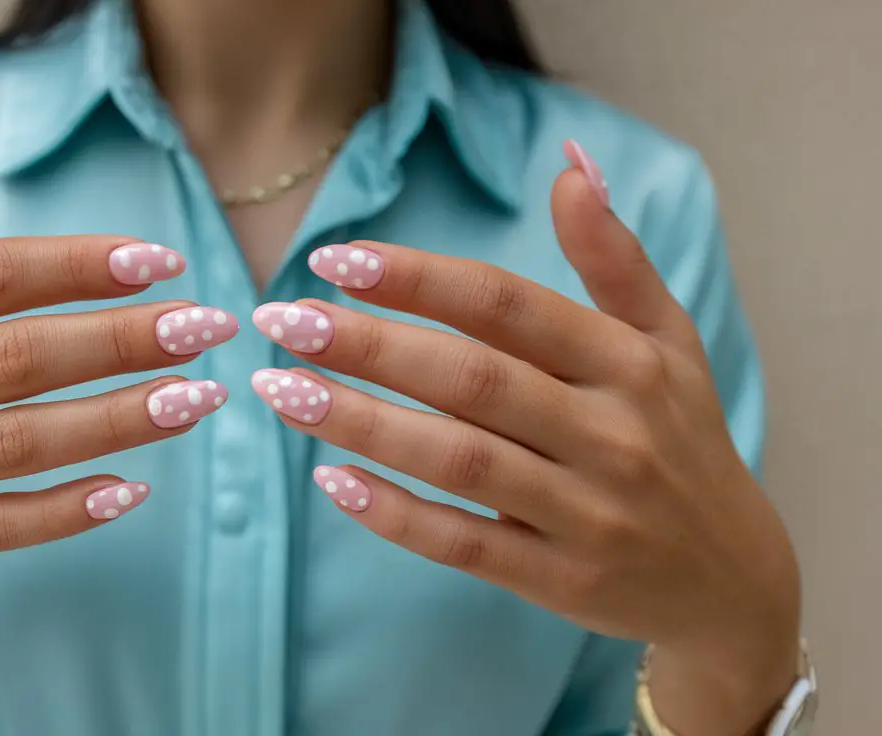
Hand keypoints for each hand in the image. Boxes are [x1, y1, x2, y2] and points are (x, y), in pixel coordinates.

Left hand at [250, 158, 799, 732]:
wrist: (732, 579)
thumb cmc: (681, 438)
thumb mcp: (667, 341)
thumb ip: (614, 257)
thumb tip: (568, 166)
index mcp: (628, 363)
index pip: (507, 306)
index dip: (418, 279)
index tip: (334, 259)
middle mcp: (611, 433)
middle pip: (471, 379)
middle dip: (369, 345)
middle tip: (285, 321)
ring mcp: (587, 513)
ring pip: (458, 460)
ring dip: (362, 423)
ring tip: (282, 390)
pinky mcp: (561, 581)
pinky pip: (465, 545)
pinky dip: (395, 514)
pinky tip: (331, 480)